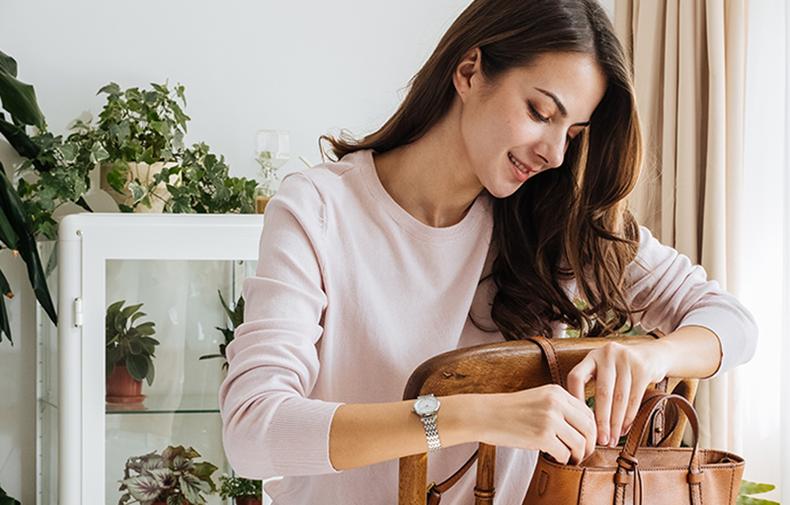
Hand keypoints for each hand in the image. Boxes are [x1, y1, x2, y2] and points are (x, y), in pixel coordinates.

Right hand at [479, 384, 596, 464]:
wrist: (485, 415)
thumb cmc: (510, 411)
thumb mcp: (538, 399)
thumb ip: (560, 408)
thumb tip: (582, 429)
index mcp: (556, 392)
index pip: (588, 412)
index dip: (591, 430)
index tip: (586, 440)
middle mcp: (556, 403)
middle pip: (589, 428)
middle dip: (589, 445)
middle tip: (583, 454)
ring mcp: (549, 419)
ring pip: (580, 443)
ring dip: (578, 455)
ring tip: (570, 458)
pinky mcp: (542, 436)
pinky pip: (564, 454)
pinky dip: (563, 460)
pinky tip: (555, 458)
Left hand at [566, 341, 669, 447]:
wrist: (652, 355)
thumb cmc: (620, 369)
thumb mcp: (602, 368)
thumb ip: (591, 383)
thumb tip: (579, 418)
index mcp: (591, 356)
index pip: (576, 377)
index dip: (575, 399)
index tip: (577, 419)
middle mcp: (607, 355)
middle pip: (602, 392)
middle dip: (601, 420)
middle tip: (599, 440)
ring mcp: (626, 360)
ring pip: (620, 398)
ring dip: (616, 423)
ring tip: (612, 440)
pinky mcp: (643, 369)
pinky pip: (634, 398)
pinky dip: (628, 417)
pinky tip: (623, 430)